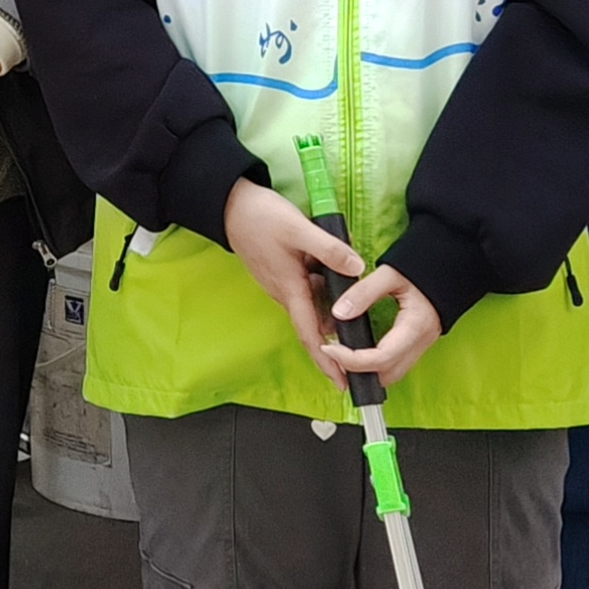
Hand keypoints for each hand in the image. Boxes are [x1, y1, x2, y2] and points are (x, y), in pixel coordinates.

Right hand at [222, 180, 373, 383]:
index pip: (310, 334)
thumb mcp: (298, 229)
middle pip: (313, 326)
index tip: (341, 383)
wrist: (229, 206)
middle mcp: (285, 293)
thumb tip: (358, 269)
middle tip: (359, 357)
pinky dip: (324, 294)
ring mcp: (282, 284)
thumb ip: (329, 249)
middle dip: (334, 345)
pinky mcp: (282, 273)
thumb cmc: (260, 218)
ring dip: (331, 315)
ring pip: (311, 307)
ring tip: (357, 317)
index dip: (327, 361)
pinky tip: (338, 280)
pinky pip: (307, 291)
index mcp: (290, 289)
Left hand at [318, 265, 448, 386]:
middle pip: (387, 374)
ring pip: (391, 374)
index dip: (351, 359)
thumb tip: (339, 313)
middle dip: (356, 371)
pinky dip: (374, 365)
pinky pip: (395, 365)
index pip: (381, 358)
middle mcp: (420, 343)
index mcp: (415, 327)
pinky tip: (357, 350)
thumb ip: (363, 292)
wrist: (450, 267)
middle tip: (331, 352)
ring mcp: (421, 346)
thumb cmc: (423, 267)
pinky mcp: (418, 345)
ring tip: (341, 352)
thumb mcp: (390, 273)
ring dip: (366, 371)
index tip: (328, 348)